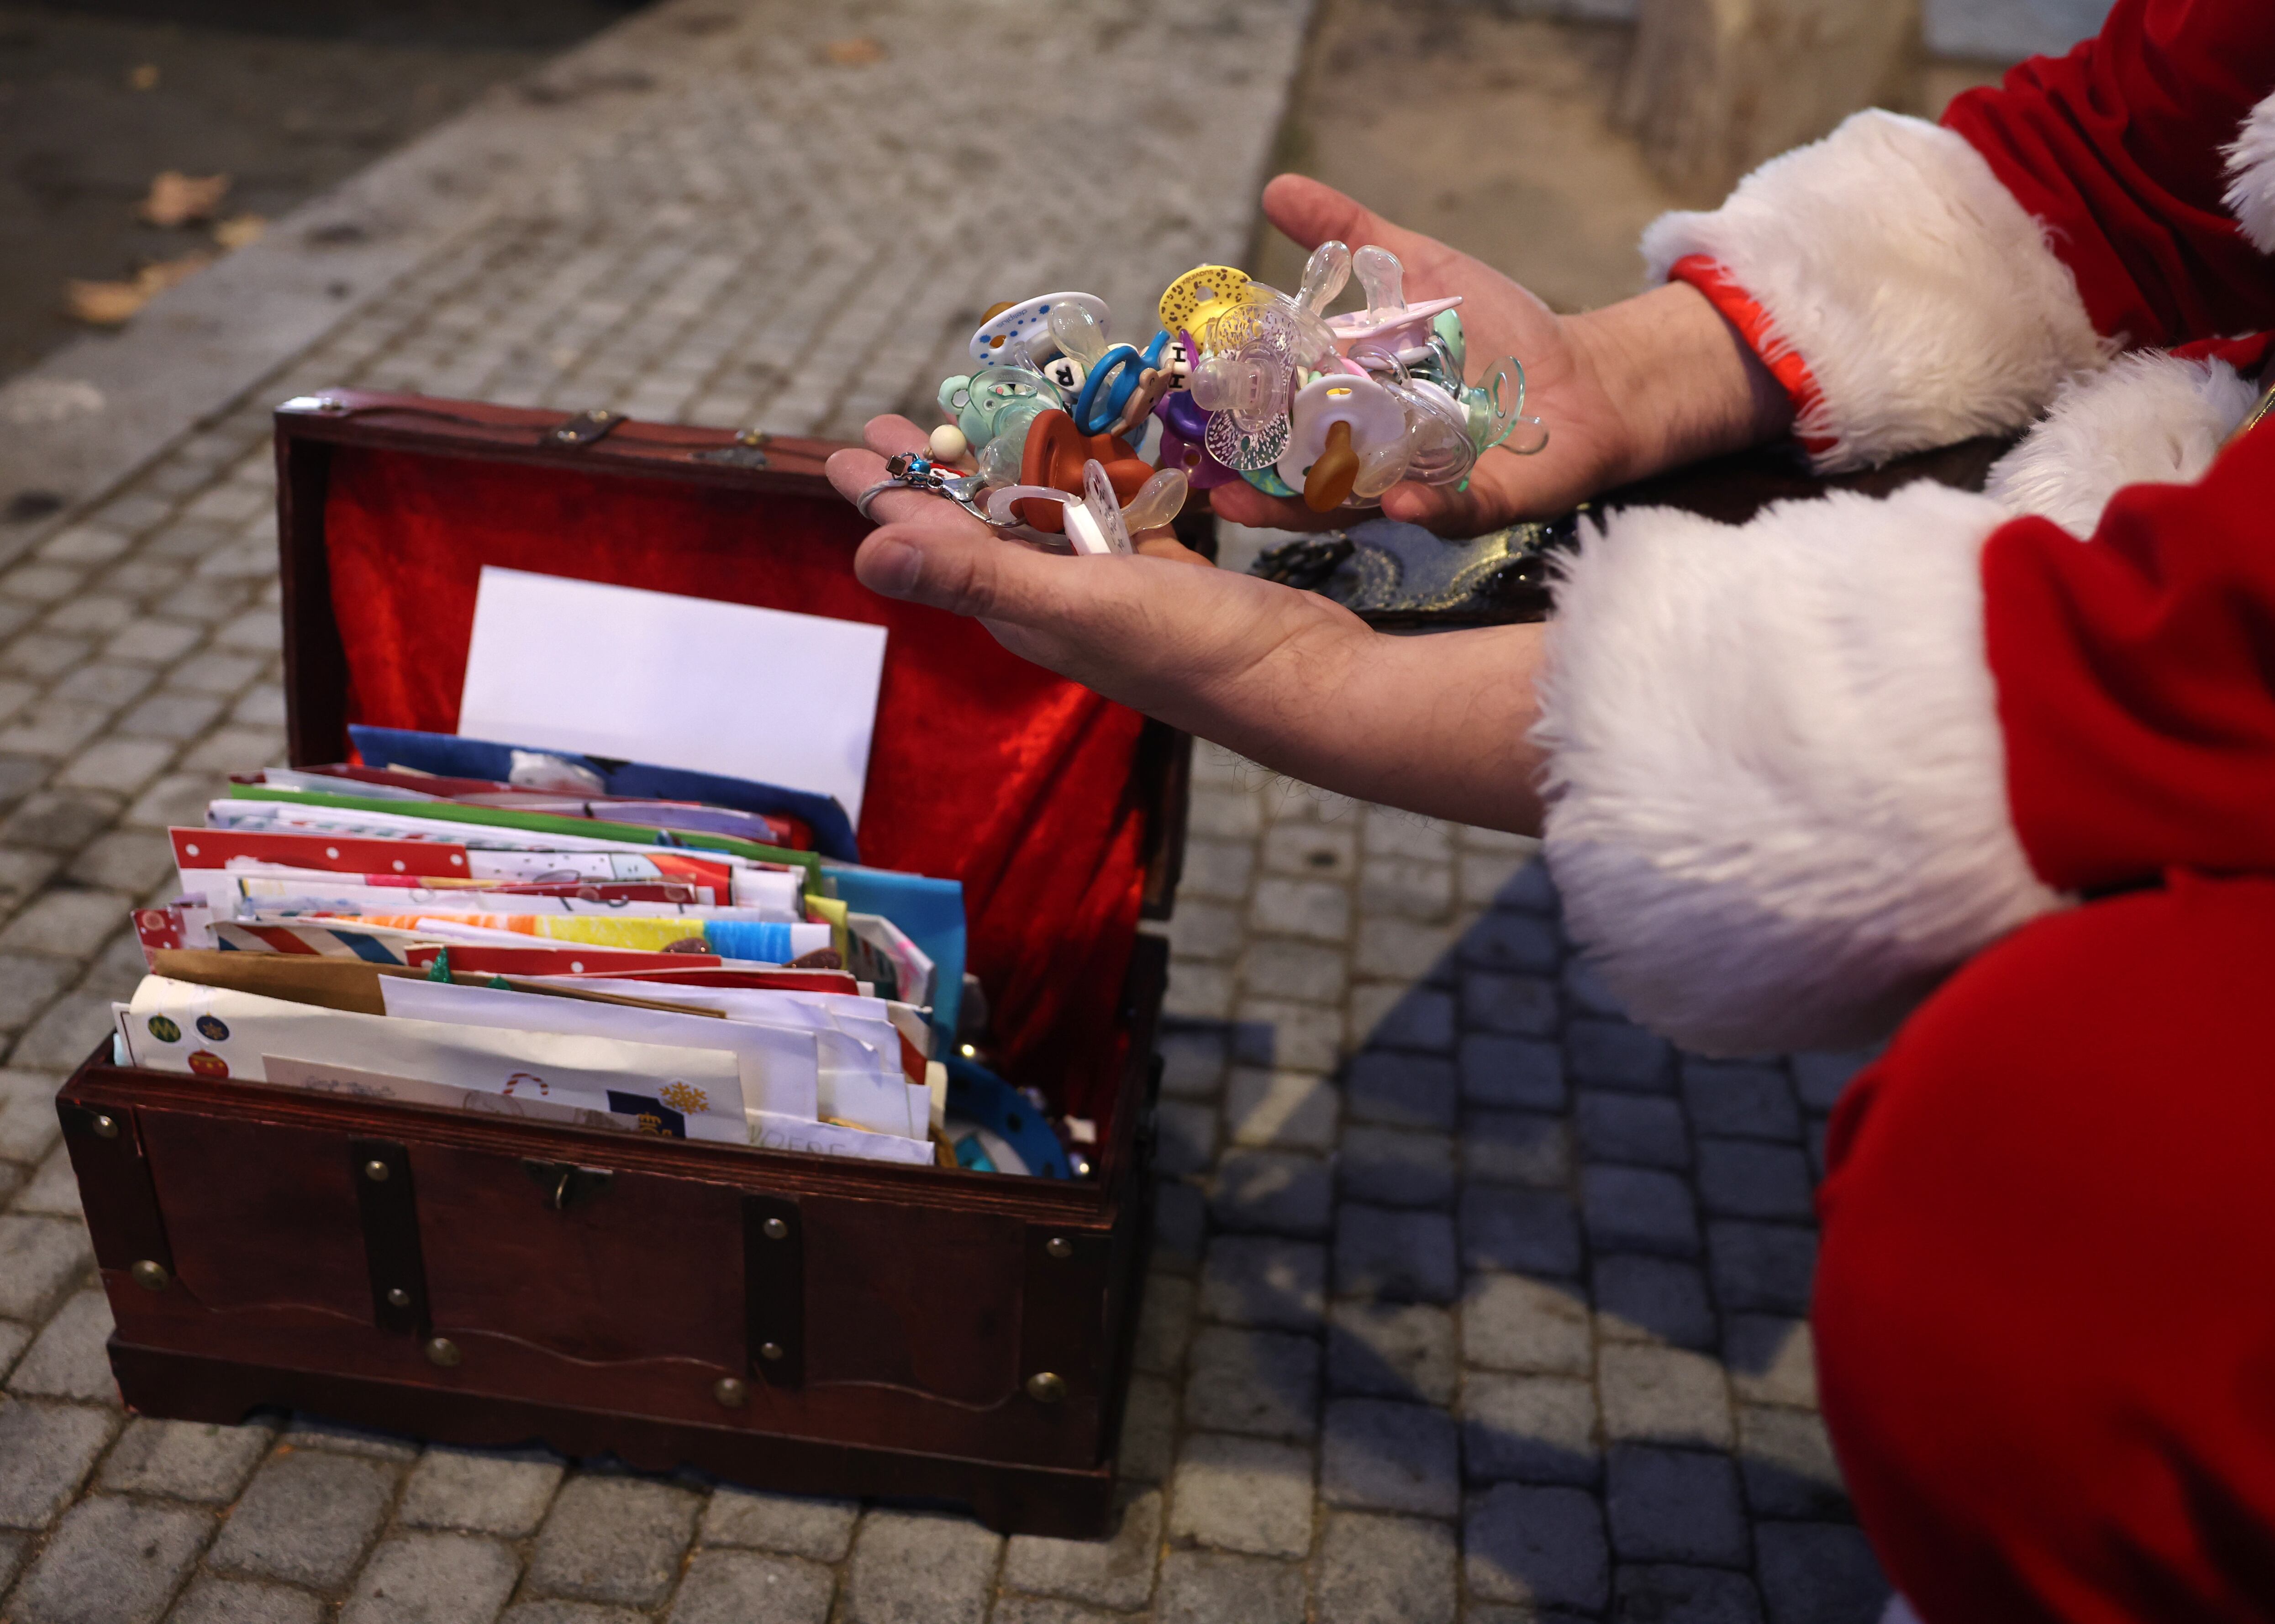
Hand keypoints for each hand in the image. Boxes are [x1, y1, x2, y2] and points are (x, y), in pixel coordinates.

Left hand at [824, 414, 1549, 831]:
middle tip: (900, 419)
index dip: (890, 493)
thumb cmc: (1195, 651)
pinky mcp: (1165, 574)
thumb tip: (868, 549)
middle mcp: (1056, 600)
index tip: (844, 447)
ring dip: (1013, 468)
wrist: (1307, 685)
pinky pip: (1114, 517)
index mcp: (1021, 609)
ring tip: (986, 417)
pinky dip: (1097, 479)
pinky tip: (1091, 444)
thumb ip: (974, 576)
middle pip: (979, 525)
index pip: (934, 542)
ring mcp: (1112, 588)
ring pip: (1045, 517)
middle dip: (939, 473)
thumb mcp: (1077, 605)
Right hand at [1209, 176, 1792, 537]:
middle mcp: (1371, 456)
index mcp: (1346, 405)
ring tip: (1263, 505)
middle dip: (1253, 488)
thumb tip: (1276, 190)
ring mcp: (1419, 483)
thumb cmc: (1498, 328)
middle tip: (1209, 484)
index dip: (1232, 424)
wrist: (1585, 373)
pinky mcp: (1479, 501)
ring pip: (1355, 508)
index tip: (1185, 419)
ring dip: (1310, 509)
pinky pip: (1444, 511)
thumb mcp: (1417, 266)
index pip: (1275, 420)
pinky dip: (1421, 506)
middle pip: (1298, 479)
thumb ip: (1349, 236)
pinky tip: (1396, 498)